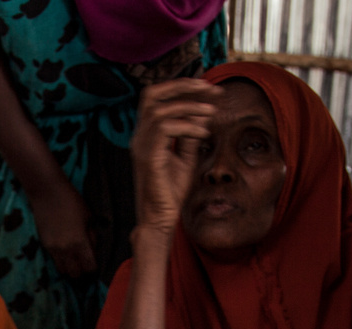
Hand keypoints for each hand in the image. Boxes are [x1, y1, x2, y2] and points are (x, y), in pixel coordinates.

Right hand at [29, 180, 96, 278]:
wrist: (47, 193)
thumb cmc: (72, 202)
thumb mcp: (89, 218)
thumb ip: (92, 237)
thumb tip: (93, 250)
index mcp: (80, 243)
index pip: (90, 267)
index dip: (94, 268)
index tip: (95, 263)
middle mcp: (66, 250)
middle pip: (75, 274)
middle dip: (82, 271)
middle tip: (84, 264)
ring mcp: (53, 249)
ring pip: (63, 270)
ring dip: (70, 267)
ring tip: (74, 259)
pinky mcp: (44, 245)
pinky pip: (54, 261)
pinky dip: (61, 260)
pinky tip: (64, 251)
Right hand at [131, 80, 220, 238]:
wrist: (159, 218)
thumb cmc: (170, 192)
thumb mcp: (186, 157)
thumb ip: (190, 135)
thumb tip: (203, 113)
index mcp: (146, 134)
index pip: (159, 98)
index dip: (184, 88)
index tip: (211, 91)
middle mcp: (139, 136)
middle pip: (152, 94)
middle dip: (183, 86)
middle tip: (210, 89)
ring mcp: (140, 145)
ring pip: (160, 109)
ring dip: (190, 106)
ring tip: (212, 112)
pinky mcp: (147, 157)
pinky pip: (165, 129)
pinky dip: (187, 126)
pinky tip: (204, 132)